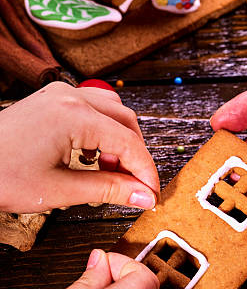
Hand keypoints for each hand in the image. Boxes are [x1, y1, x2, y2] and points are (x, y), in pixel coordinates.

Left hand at [0, 82, 159, 212]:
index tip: (151, 194)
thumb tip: (142, 195)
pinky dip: (103, 131)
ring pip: (112, 112)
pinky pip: (93, 108)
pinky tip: (92, 155)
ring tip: (112, 171)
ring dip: (121, 141)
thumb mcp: (59, 190)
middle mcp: (70, 96)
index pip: (128, 143)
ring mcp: (60, 94)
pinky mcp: (53, 99)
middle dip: (135, 155)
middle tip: (135, 186)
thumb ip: (108, 189)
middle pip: (126, 122)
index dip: (145, 171)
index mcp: (73, 115)